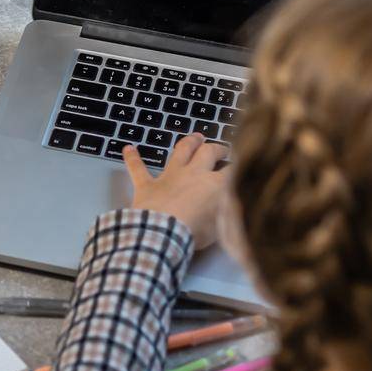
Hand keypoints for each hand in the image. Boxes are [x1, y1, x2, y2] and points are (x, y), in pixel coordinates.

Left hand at [123, 133, 229, 247]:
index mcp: (215, 184)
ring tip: (195, 137)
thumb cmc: (195, 233)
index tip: (243, 166)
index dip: (239, 166)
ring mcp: (169, 177)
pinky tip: (128, 149)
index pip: (232, 170)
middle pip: (208, 152)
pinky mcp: (147, 185)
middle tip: (221, 148)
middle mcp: (193, 174)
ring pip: (180, 152)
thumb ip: (230, 211)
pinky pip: (138, 169)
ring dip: (188, 142)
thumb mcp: (223, 226)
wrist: (162, 234)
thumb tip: (235, 205)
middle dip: (216, 148)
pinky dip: (133, 159)